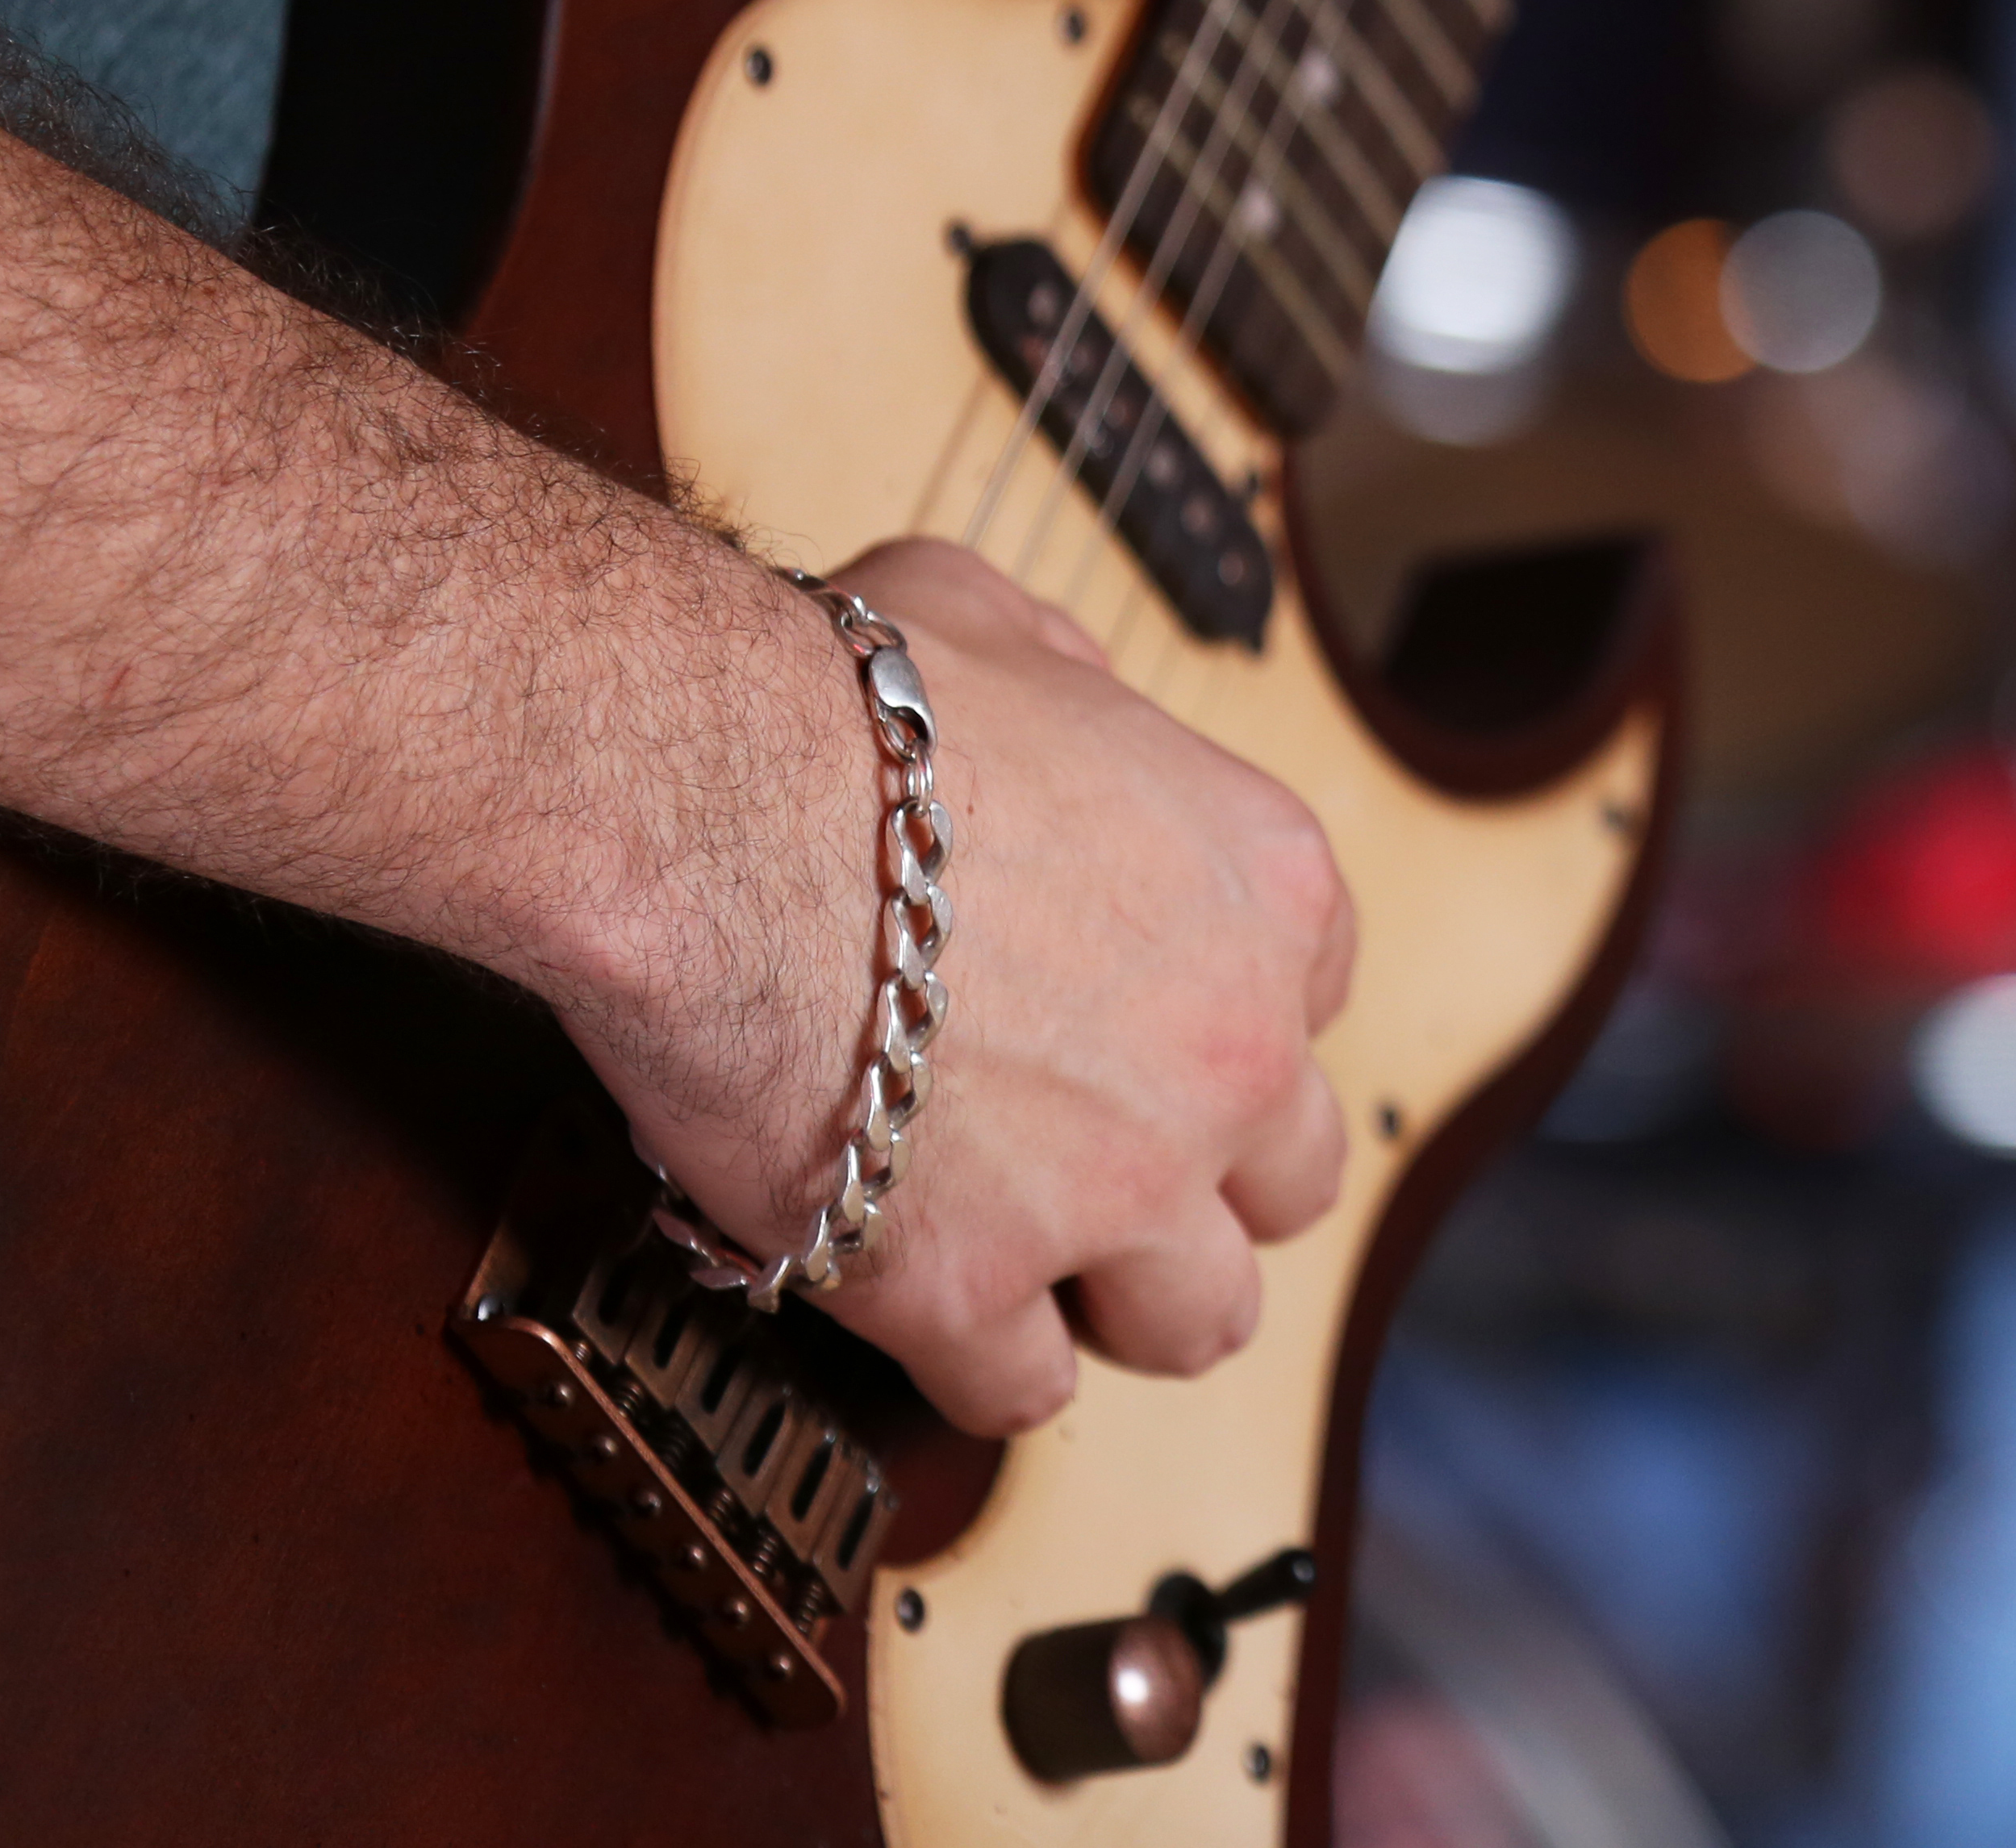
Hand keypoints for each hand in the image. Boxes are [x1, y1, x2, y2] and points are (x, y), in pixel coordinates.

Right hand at [567, 538, 1355, 1436]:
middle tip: (1103, 1159)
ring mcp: (1117, 1184)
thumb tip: (1060, 713)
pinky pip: (1023, 1391)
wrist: (700, 800)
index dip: (1223, 1014)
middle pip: (1290, 1177)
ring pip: (1201, 1318)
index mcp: (1261, 883)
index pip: (1315, 995)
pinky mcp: (972, 1285)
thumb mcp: (999, 624)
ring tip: (1032, 1263)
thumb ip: (1072, 691)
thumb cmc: (825, 701)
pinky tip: (916, 1298)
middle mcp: (1229, 1047)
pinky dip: (975, 1360)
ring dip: (1122, 1297)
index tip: (1147, 1023)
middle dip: (1208, 1179)